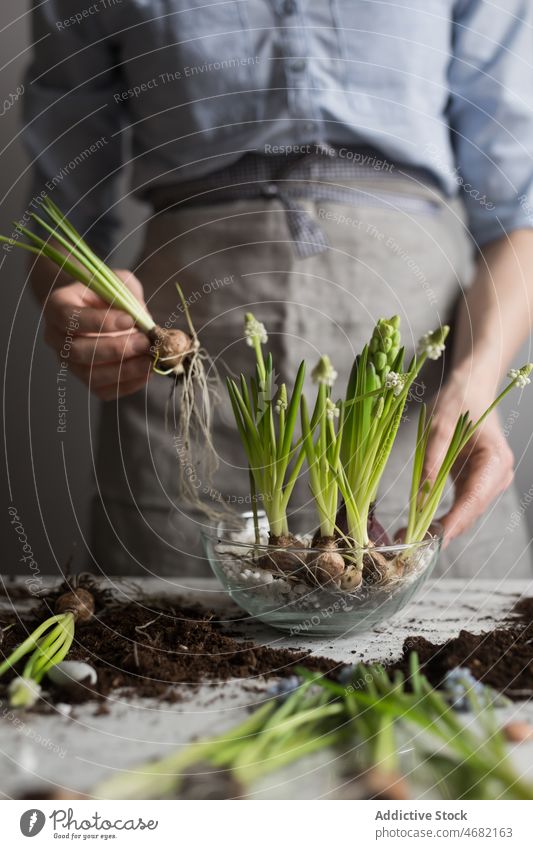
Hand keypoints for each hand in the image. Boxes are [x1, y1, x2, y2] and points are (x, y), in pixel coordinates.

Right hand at [43, 270, 151, 399]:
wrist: (104, 310)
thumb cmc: (109, 294)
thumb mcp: (117, 283)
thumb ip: (127, 295)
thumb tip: (142, 319)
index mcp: (57, 307)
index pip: (69, 318)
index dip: (99, 321)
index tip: (129, 319)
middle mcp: (56, 338)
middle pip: (78, 351)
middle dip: (115, 349)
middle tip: (144, 342)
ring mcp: (69, 362)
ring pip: (91, 375)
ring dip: (124, 370)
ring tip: (150, 360)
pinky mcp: (86, 380)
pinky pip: (104, 390)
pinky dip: (128, 384)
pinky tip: (147, 372)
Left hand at [422, 372, 514, 545]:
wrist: (471, 390)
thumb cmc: (457, 401)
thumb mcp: (439, 423)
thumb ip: (433, 454)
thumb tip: (424, 488)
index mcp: (493, 460)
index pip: (473, 499)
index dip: (453, 521)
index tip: (432, 539)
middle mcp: (498, 475)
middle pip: (471, 511)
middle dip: (443, 529)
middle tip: (411, 542)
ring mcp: (491, 481)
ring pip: (466, 512)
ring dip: (442, 526)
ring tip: (411, 536)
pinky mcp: (479, 483)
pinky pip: (462, 505)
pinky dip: (444, 516)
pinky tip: (423, 525)